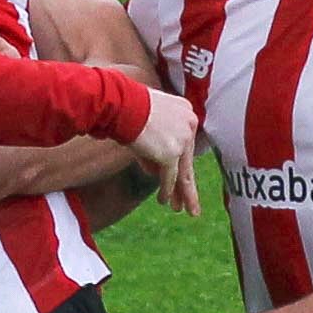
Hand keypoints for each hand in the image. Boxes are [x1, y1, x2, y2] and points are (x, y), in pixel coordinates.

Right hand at [128, 89, 202, 216]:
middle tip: (192, 203)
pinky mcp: (172, 153)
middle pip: (188, 160)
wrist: (120, 103)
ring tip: (181, 209)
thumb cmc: (126, 107)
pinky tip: (163, 200)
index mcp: (186, 112)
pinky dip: (166, 190)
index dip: (179, 162)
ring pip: (183, 172)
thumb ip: (156, 146)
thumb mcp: (146, 123)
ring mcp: (182, 139)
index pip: (184, 143)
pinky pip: (170, 177)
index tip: (181, 178)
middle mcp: (189, 124)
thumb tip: (156, 172)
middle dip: (187, 184)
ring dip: (181, 193)